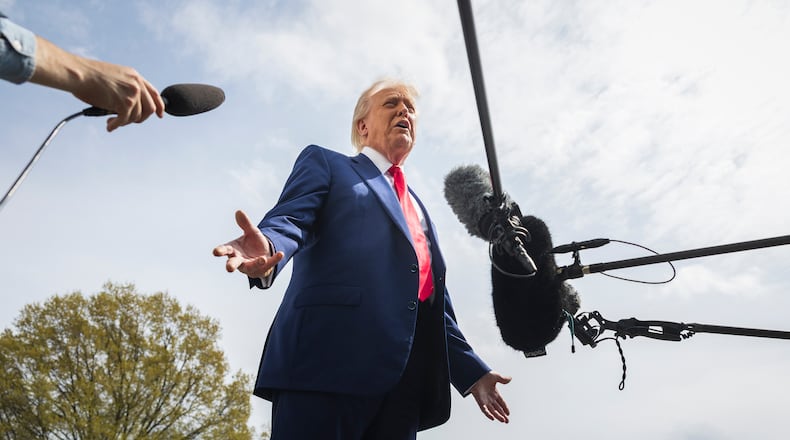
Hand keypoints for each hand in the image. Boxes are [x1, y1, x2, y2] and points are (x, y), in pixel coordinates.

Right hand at [30, 36, 164, 131]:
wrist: (78, 74)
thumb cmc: (89, 75)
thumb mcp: (114, 76)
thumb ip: (125, 87)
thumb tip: (128, 105)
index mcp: (135, 75)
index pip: (154, 93)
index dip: (159, 105)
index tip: (159, 114)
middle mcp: (136, 84)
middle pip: (149, 108)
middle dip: (140, 118)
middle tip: (127, 121)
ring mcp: (132, 94)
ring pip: (136, 116)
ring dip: (124, 122)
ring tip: (112, 122)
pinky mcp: (124, 103)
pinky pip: (124, 120)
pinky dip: (116, 125)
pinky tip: (109, 126)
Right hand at [212, 210, 283, 277]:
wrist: (262, 254)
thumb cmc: (252, 243)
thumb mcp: (251, 232)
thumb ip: (245, 223)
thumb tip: (239, 211)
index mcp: (233, 250)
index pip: (225, 250)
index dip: (220, 251)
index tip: (215, 252)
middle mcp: (239, 260)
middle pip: (234, 263)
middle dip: (231, 265)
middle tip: (229, 268)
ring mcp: (250, 265)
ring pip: (250, 267)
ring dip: (256, 263)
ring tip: (262, 259)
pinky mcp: (262, 268)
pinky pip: (268, 264)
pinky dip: (274, 259)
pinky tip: (280, 253)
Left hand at [469, 371, 510, 422]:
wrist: (474, 374)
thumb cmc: (484, 374)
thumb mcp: (496, 376)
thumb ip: (503, 379)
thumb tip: (510, 378)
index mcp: (494, 393)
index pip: (501, 402)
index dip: (505, 408)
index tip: (508, 414)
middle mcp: (490, 398)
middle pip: (498, 408)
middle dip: (502, 415)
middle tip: (507, 421)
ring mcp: (485, 400)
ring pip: (492, 410)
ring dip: (497, 416)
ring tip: (503, 420)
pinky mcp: (480, 401)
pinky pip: (484, 409)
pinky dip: (488, 414)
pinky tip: (492, 418)